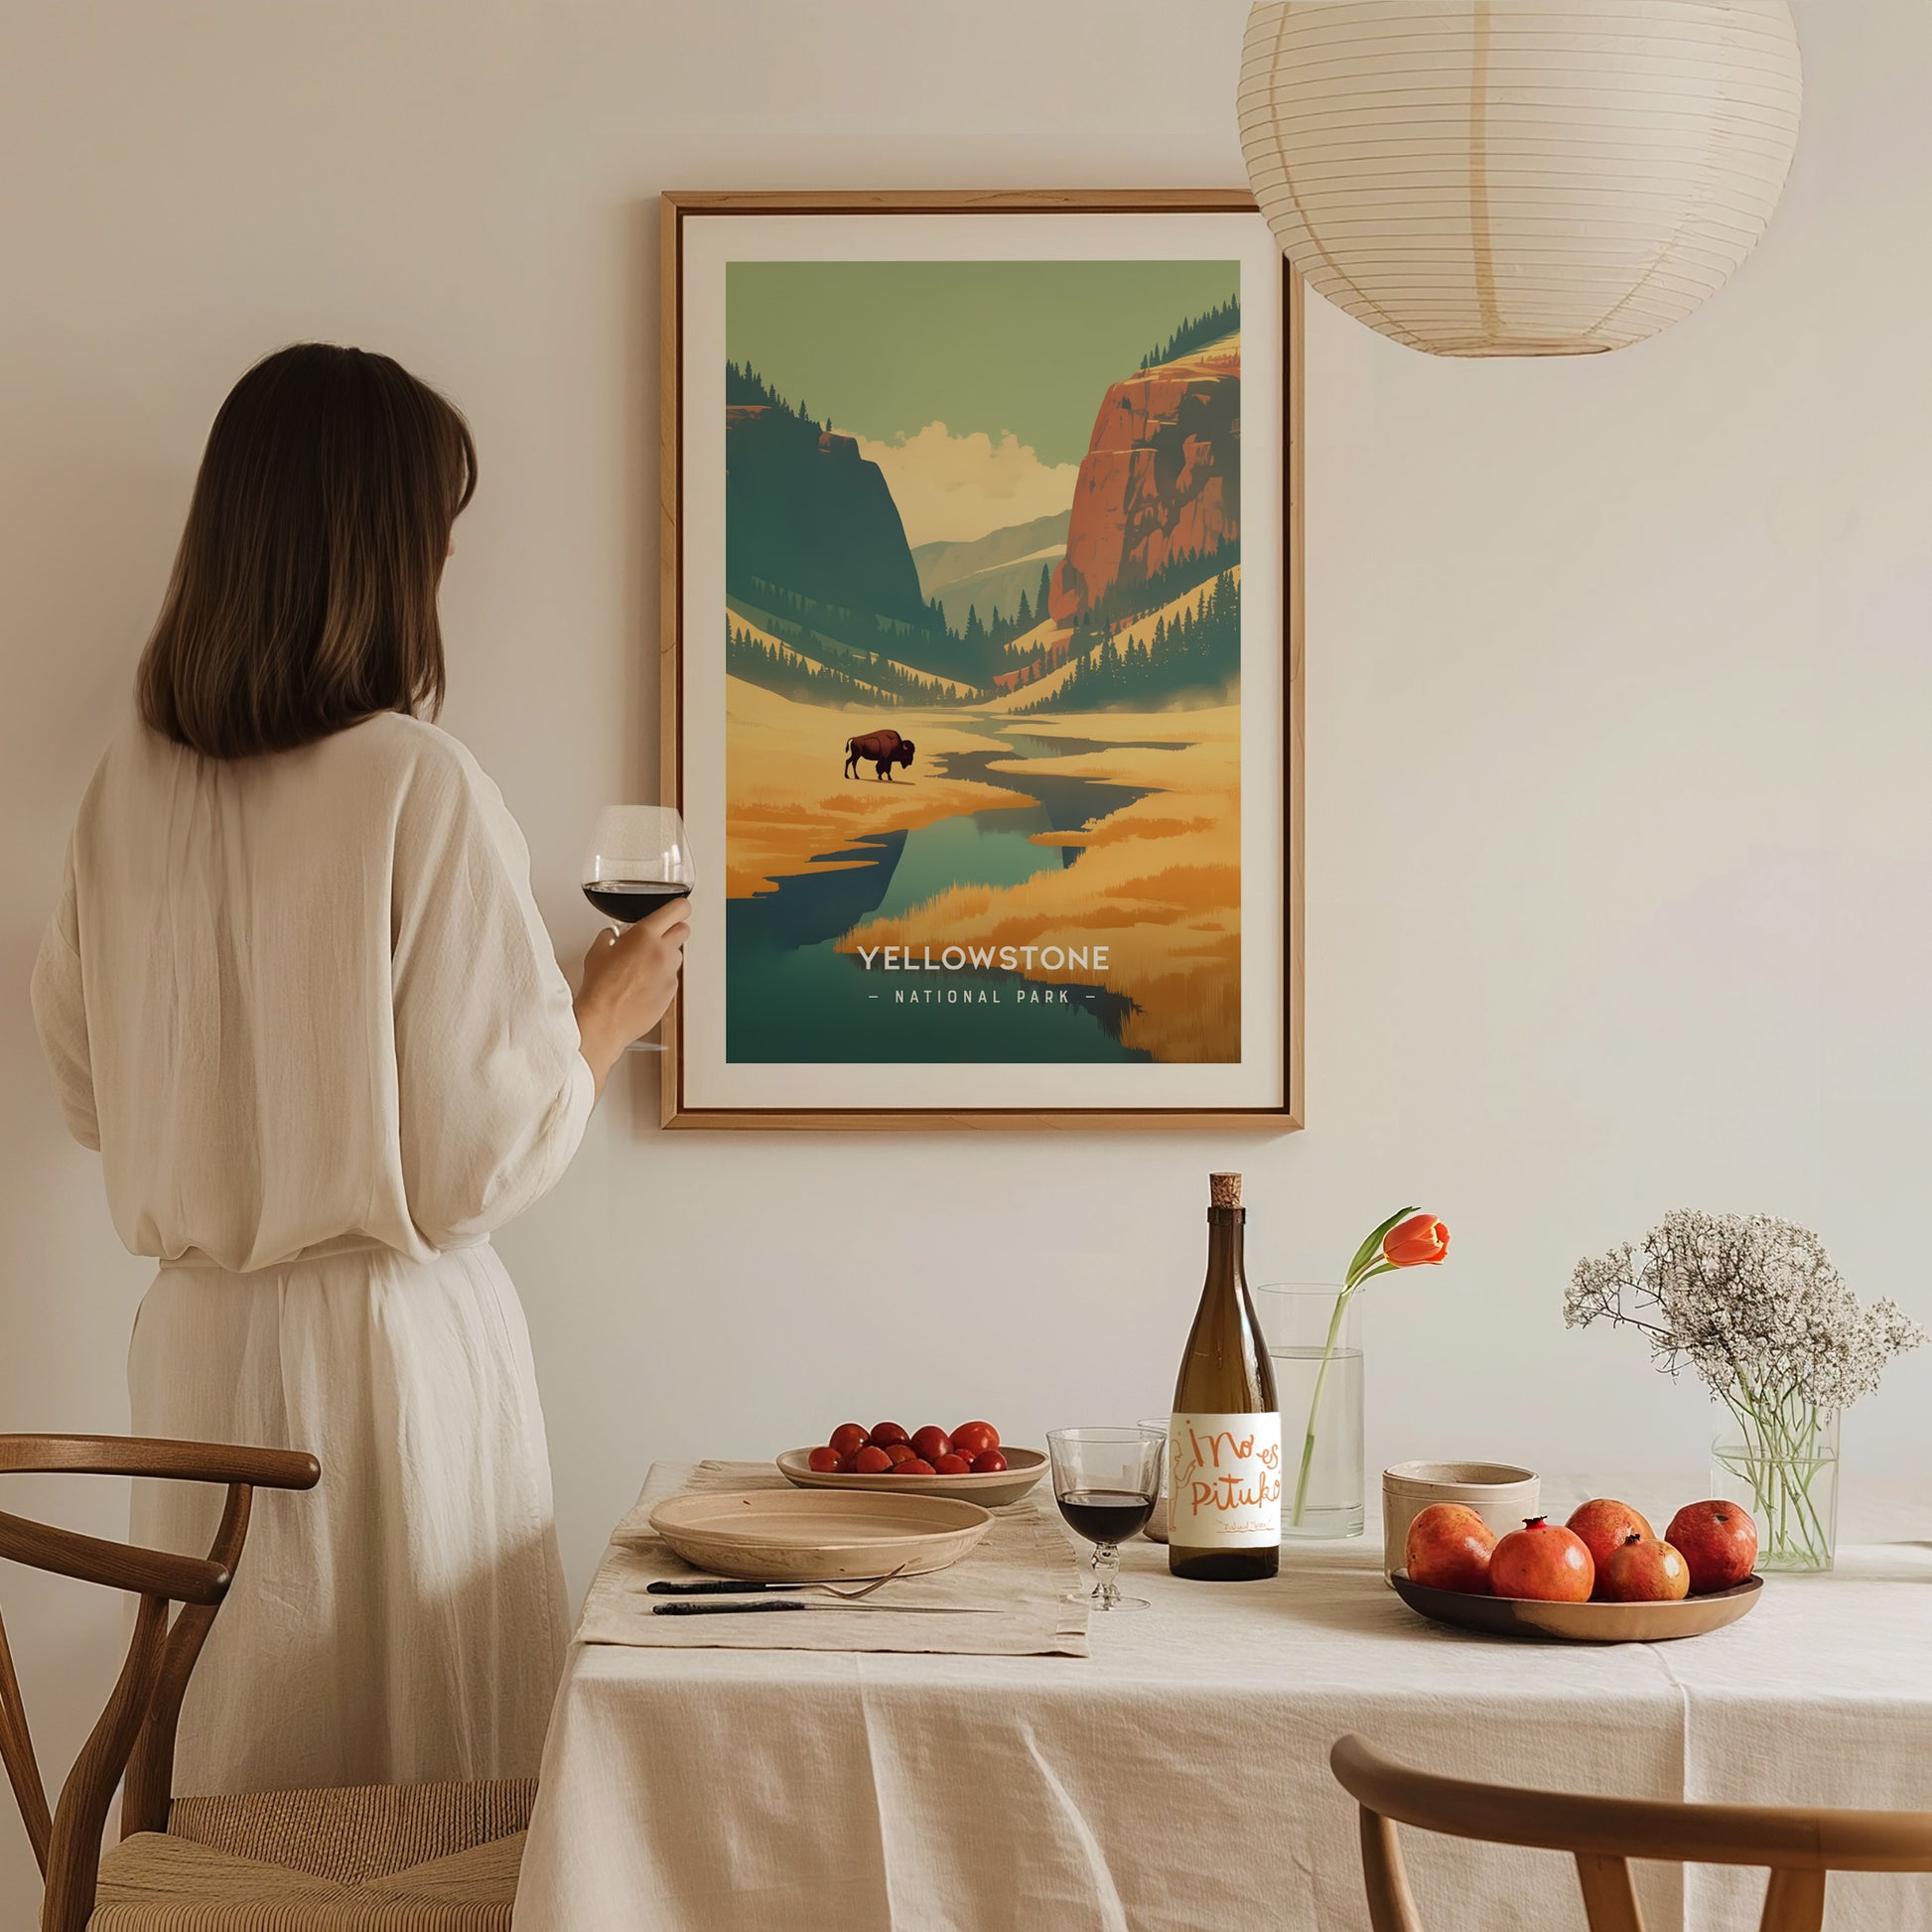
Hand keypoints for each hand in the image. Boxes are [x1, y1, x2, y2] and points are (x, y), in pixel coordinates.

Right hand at [574, 895, 689, 1094]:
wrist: (605, 1020)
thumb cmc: (600, 988)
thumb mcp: (597, 952)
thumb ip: (610, 937)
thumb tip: (613, 936)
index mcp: (645, 935)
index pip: (678, 910)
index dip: (679, 908)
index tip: (678, 909)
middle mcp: (662, 952)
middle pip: (683, 930)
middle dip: (672, 930)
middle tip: (657, 938)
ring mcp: (669, 973)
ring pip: (677, 956)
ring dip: (666, 956)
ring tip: (644, 966)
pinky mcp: (671, 992)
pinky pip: (672, 978)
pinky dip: (662, 978)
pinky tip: (643, 985)